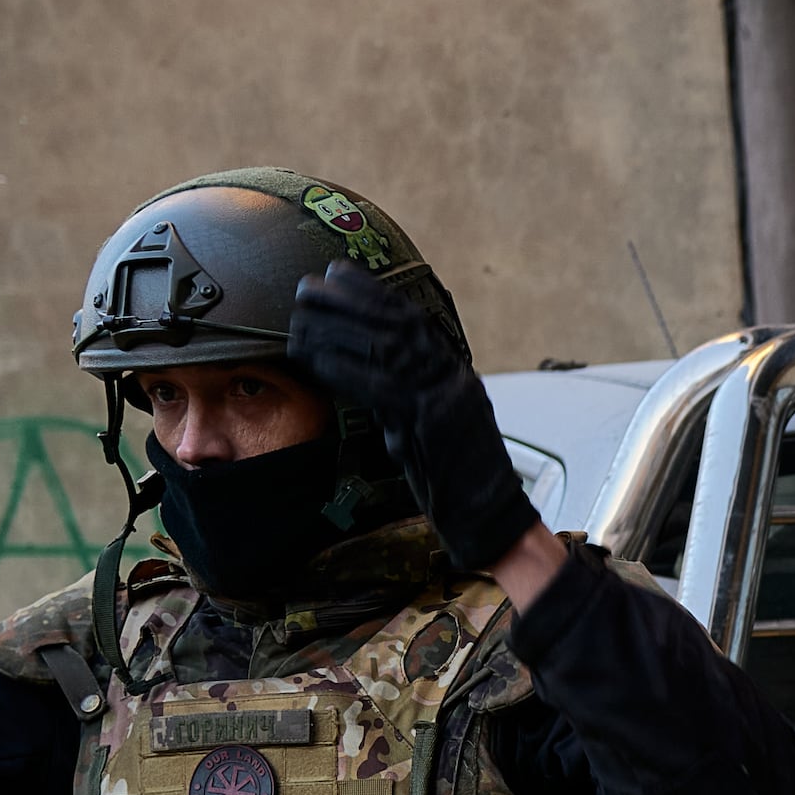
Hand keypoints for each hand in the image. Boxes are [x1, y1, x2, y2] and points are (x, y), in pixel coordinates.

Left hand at [286, 264, 541, 576]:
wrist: (493, 520)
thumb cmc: (459, 482)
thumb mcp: (429, 429)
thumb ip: (403, 398)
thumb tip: (359, 377)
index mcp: (454, 374)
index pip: (412, 320)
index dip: (371, 292)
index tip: (336, 273)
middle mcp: (453, 377)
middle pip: (397, 324)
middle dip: (347, 300)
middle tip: (307, 286)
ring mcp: (446, 397)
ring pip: (387, 347)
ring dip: (337, 328)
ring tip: (301, 317)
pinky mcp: (432, 423)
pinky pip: (381, 386)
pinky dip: (344, 368)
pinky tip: (314, 358)